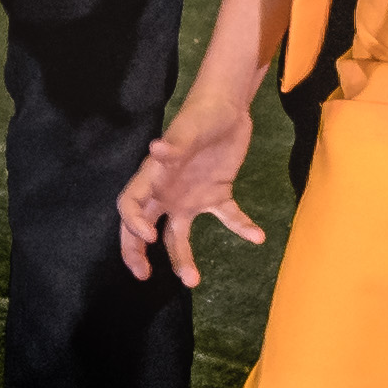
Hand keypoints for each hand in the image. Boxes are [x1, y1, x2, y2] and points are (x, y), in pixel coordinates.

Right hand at [114, 85, 266, 285]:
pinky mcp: (217, 194)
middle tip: (144, 276)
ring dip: (183, 258)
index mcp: (153, 176)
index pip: (130, 206)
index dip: (132, 224)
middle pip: (143, 228)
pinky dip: (240, 227)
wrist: (229, 107)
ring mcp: (191, 197)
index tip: (149, 237)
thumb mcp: (189, 128)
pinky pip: (226, 217)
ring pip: (178, 235)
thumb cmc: (202, 114)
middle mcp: (167, 192)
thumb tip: (156, 151)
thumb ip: (176, 144)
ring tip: (193, 281)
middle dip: (137, 253)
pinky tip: (257, 236)